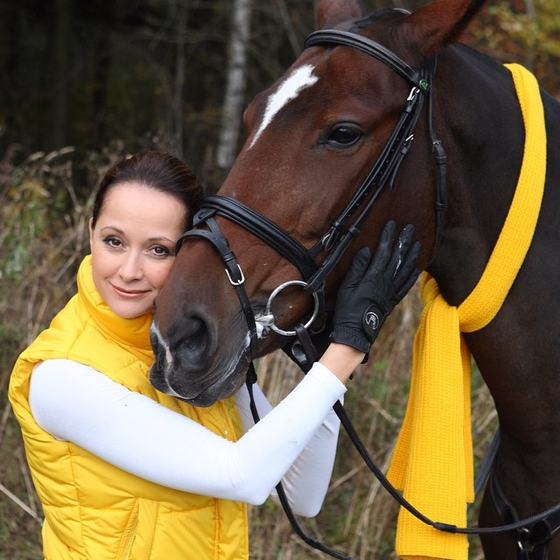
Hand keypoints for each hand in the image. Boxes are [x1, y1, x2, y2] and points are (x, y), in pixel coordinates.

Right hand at [330, 221, 420, 353]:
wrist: (356, 334)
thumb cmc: (347, 310)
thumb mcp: (347, 288)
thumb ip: (357, 268)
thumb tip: (366, 251)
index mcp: (373, 278)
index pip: (383, 253)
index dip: (388, 238)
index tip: (392, 225)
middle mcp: (385, 283)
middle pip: (397, 258)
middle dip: (403, 242)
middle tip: (409, 228)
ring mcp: (391, 292)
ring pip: (405, 270)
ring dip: (411, 256)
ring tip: (417, 244)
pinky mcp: (393, 301)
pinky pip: (406, 286)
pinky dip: (412, 276)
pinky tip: (416, 268)